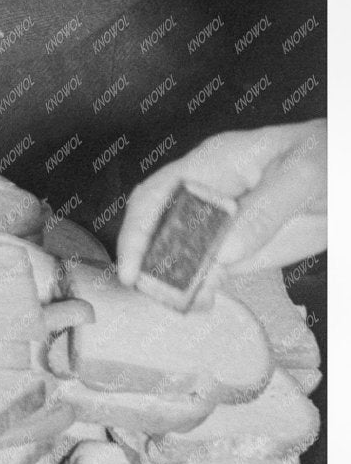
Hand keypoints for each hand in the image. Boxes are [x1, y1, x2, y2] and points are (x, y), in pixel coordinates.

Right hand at [116, 120, 326, 299]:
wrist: (349, 179)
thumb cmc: (327, 159)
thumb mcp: (303, 177)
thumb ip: (265, 211)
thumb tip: (224, 253)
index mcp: (213, 163)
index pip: (159, 193)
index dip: (139, 228)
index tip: (134, 265)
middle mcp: (208, 194)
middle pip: (160, 226)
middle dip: (149, 260)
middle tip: (153, 293)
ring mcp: (222, 223)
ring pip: (180, 255)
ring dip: (175, 281)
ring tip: (188, 304)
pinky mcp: (239, 249)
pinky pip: (208, 271)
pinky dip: (199, 290)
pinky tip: (202, 303)